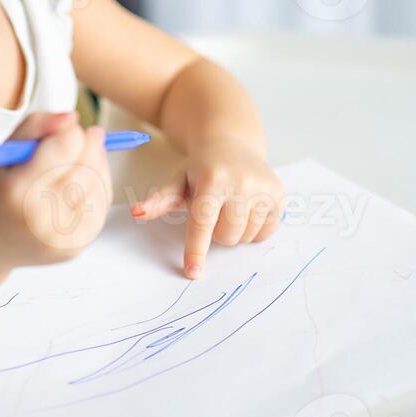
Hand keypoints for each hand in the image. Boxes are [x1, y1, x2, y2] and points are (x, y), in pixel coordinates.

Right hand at [0, 111, 111, 268]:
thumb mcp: (4, 152)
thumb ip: (36, 126)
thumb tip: (73, 118)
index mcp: (17, 190)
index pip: (65, 147)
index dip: (72, 131)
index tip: (69, 128)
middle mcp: (40, 218)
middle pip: (87, 167)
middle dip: (91, 145)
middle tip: (88, 134)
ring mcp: (59, 238)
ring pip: (99, 184)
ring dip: (97, 165)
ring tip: (81, 160)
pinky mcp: (73, 248)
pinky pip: (101, 206)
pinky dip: (98, 188)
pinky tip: (82, 183)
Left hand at [130, 135, 283, 278]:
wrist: (232, 143)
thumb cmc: (201, 168)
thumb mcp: (178, 180)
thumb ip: (160, 200)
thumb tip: (137, 213)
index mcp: (213, 179)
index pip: (202, 223)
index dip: (196, 250)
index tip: (193, 273)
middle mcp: (241, 181)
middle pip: (226, 235)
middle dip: (216, 234)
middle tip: (213, 214)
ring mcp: (263, 187)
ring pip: (246, 237)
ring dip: (235, 233)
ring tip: (230, 210)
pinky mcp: (278, 193)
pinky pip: (266, 232)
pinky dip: (254, 229)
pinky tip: (247, 210)